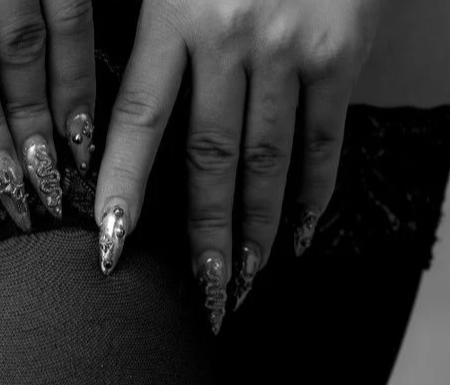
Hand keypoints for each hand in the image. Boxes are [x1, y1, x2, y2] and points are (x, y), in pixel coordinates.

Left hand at [94, 0, 381, 331]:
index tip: (111, 245)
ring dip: (257, 228)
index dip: (124, 188)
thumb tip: (108, 111)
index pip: (138, 121)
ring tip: (246, 280)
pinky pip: (325, 137)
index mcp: (172, 15)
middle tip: (200, 293)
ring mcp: (290, 49)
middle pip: (209, 159)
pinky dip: (316, 190)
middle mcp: (230, 39)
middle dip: (203, 234)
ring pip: (267, 160)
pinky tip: (304, 232)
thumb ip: (145, 30)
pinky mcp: (341, 52)